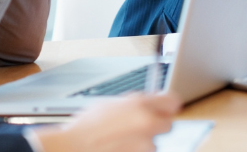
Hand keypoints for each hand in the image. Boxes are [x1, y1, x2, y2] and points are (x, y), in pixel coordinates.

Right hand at [29, 93, 180, 151]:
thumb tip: (150, 103)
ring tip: (121, 140)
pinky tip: (120, 148)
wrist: (74, 149)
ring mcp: (145, 144)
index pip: (173, 101)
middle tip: (140, 126)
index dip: (168, 104)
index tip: (167, 107)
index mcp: (140, 104)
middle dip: (156, 125)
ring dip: (143, 142)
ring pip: (153, 142)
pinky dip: (135, 151)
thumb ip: (135, 103)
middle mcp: (147, 123)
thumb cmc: (87, 127)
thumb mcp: (111, 104)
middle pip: (167, 124)